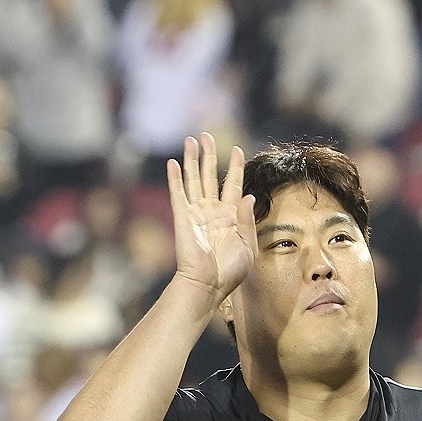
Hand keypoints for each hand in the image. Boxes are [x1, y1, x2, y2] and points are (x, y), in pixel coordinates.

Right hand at [167, 133, 256, 310]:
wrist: (208, 284)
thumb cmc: (230, 271)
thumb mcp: (247, 246)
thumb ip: (247, 220)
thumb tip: (248, 194)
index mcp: (231, 217)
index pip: (233, 185)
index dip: (235, 167)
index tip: (238, 150)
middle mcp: (213, 211)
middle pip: (211, 176)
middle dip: (210, 156)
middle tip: (208, 136)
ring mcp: (196, 213)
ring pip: (194, 180)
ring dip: (192, 160)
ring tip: (192, 140)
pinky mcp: (183, 218)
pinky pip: (178, 194)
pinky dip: (175, 178)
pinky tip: (174, 163)